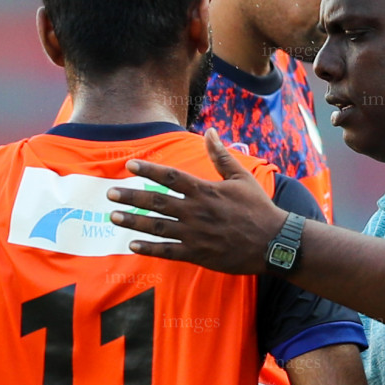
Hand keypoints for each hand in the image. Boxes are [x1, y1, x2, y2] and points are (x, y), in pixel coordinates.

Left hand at [107, 128, 288, 273]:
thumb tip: (210, 131)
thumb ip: (221, 155)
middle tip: (110, 193)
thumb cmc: (258, 209)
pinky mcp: (197, 254)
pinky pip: (167, 251)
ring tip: (113, 216)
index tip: (130, 165)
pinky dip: (149, 248)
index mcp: (205, 191)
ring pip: (157, 226)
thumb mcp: (242, 178)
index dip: (149, 170)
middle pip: (156, 201)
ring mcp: (194, 234)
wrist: (273, 243)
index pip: (171, 177)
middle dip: (131, 196)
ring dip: (133, 221)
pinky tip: (132, 245)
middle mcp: (195, 212)